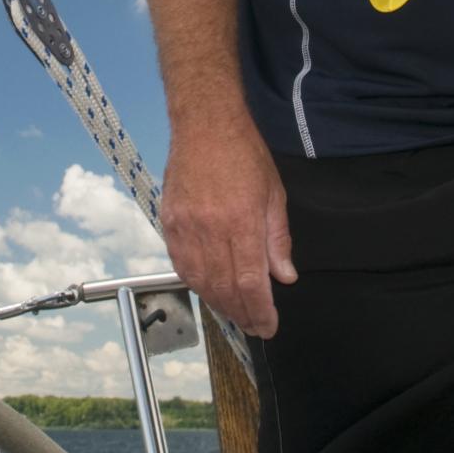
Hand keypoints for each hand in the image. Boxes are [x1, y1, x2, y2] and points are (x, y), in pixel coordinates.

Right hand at [159, 117, 296, 337]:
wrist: (205, 125)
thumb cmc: (245, 154)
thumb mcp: (274, 193)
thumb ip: (278, 238)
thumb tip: (285, 276)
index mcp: (241, 222)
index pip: (250, 281)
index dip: (260, 310)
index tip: (269, 327)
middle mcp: (210, 230)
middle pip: (224, 288)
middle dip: (241, 313)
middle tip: (255, 327)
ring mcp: (185, 229)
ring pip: (200, 281)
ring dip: (219, 304)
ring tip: (236, 314)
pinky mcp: (168, 224)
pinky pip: (182, 266)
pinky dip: (197, 284)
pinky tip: (210, 291)